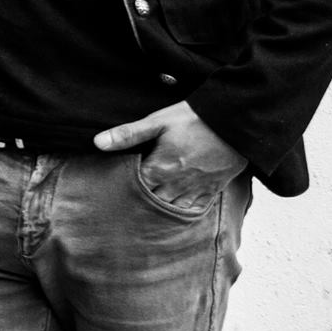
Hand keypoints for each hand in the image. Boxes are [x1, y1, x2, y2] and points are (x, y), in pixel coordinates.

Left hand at [95, 102, 246, 209]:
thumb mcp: (157, 122)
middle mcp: (176, 185)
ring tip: (147, 209)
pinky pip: (195, 208)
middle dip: (140, 202)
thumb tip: (98, 143)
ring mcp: (196, 189)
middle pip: (152, 202)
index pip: (134, 189)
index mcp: (160, 169)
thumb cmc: (193, 119)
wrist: (233, 124)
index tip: (115, 188)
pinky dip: (183, 210)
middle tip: (128, 202)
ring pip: (172, 208)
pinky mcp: (213, 189)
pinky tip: (175, 209)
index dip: (124, 189)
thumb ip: (127, 134)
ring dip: (160, 208)